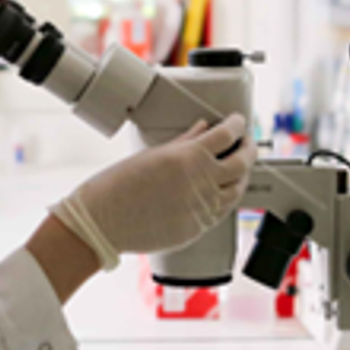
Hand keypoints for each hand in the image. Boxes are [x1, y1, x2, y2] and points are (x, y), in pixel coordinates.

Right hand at [50, 114, 254, 270]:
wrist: (101, 223)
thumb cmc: (116, 187)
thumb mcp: (151, 154)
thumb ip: (183, 141)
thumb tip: (203, 128)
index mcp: (189, 157)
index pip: (227, 134)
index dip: (238, 124)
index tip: (238, 121)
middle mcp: (201, 182)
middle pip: (242, 162)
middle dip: (248, 149)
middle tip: (245, 142)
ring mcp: (202, 208)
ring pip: (237, 191)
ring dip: (241, 176)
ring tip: (237, 169)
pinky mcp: (197, 229)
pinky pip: (221, 212)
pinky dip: (225, 199)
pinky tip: (221, 192)